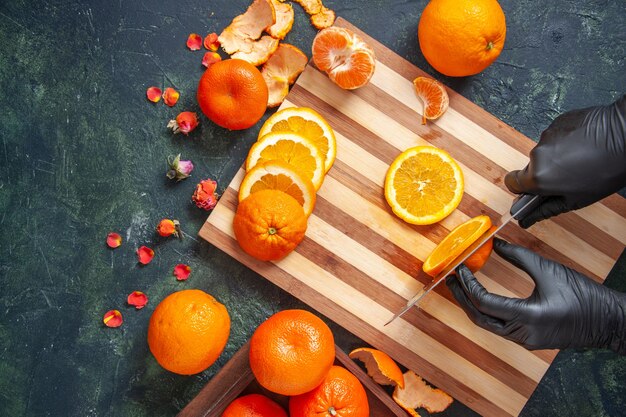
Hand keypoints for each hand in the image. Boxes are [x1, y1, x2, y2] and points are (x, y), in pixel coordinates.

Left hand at [445, 238, 625, 352]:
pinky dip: (487, 312)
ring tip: (461, 286)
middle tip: (450, 279)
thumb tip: (494, 242)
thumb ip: (518, 257)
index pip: (485, 303)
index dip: (468, 285)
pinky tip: (481, 297)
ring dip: (473, 306)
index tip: (460, 268)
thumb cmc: (584, 295)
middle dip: (462, 298)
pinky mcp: (529, 340)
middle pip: (480, 318)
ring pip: (488, 325)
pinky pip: (500, 328)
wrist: (609, 321)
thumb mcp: (548, 270)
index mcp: (528, 317)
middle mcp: (523, 334)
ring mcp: (526, 340)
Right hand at [505, 94, 625, 227]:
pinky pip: (555, 136)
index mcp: (538, 177)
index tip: (533, 189)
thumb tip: (526, 219)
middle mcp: (537, 155)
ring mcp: (546, 136)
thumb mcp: (576, 199)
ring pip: (545, 152)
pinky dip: (566, 142)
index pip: (512, 183)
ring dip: (558, 156)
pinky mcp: (557, 122)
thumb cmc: (607, 170)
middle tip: (569, 175)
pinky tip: (584, 145)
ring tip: (582, 158)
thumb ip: (546, 209)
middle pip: (531, 167)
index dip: (522, 187)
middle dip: (546, 172)